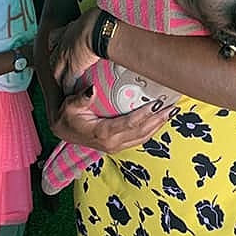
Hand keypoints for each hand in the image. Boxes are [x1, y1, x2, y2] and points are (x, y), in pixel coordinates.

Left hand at [49, 10, 100, 93]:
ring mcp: (66, 58)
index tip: (56, 47)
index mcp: (67, 31)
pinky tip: (70, 93)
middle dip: (54, 65)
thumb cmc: (98, 20)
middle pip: (52, 58)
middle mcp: (63, 45)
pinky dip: (68, 88)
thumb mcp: (91, 17)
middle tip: (57, 72)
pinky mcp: (73, 69)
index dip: (55, 44)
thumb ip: (91, 21)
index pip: (54, 38)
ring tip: (62, 85)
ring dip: (59, 78)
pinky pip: (67, 82)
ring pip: (56, 72)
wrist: (98, 29)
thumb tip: (101, 20)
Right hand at [51, 83, 176, 153]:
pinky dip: (152, 129)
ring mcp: (117, 146)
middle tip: (172, 106)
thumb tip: (92, 89)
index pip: (130, 124)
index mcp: (104, 134)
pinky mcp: (119, 145)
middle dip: (159, 119)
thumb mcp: (70, 105)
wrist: (63, 131)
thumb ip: (81, 98)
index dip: (145, 114)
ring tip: (171, 111)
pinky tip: (160, 119)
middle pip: (142, 132)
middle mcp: (113, 143)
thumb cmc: (67, 116)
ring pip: (143, 137)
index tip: (157, 103)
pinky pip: (140, 138)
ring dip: (158, 125)